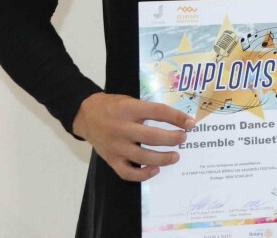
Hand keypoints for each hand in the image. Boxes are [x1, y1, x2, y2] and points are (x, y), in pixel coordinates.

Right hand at [71, 92, 193, 181]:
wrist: (86, 115)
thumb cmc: (114, 107)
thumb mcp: (131, 101)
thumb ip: (149, 110)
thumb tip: (178, 119)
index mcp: (129, 109)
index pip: (158, 112)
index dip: (177, 118)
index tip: (190, 123)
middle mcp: (121, 128)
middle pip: (152, 136)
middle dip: (172, 138)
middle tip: (183, 138)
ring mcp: (115, 146)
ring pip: (142, 156)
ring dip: (162, 158)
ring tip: (175, 156)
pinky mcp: (111, 159)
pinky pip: (127, 172)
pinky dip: (142, 174)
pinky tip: (155, 170)